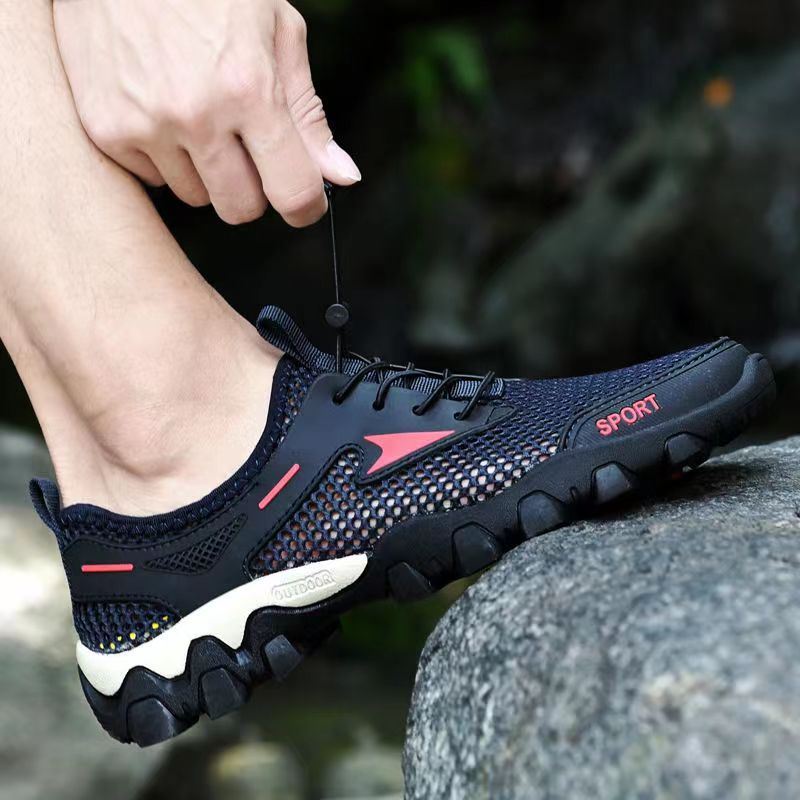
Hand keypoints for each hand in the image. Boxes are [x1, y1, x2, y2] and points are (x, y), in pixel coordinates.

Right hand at [53, 0, 360, 226]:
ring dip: (206, 171)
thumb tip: (342, 176)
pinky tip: (161, 109)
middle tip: (247, 150)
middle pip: (240, 209)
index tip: (305, 203)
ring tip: (199, 116)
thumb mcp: (278, 33)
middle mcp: (196, 115)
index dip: (306, 206)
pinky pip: (152, 178)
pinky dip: (163, 157)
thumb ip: (308, 114)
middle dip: (253, 189)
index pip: (293, 191)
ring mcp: (145, 124)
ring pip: (195, 197)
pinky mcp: (105, 129)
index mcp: (250, 90)